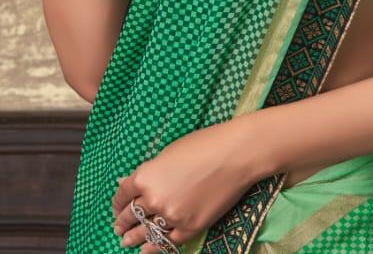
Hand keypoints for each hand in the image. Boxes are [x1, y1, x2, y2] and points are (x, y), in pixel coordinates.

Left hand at [110, 118, 260, 252]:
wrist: (239, 153)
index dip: (117, 203)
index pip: (122, 195)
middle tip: (119, 228)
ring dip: (133, 238)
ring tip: (126, 241)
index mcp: (145, 177)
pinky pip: (167, 241)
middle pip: (131, 215)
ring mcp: (172, 215)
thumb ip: (149, 171)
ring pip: (146, 232)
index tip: (117, 208)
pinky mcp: (191, 226)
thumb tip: (127, 182)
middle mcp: (153, 199)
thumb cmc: (206, 144)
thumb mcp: (170, 152)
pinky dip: (155, 247)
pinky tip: (146, 249)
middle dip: (122, 222)